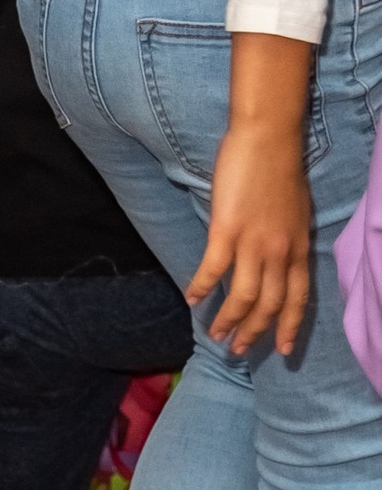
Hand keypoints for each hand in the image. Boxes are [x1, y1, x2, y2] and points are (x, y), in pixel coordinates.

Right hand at [191, 115, 312, 355]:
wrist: (268, 139)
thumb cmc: (281, 168)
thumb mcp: (297, 213)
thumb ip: (289, 240)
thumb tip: (280, 258)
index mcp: (299, 248)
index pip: (298, 299)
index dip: (289, 327)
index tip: (283, 350)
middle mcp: (280, 252)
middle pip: (269, 305)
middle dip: (253, 332)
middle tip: (238, 349)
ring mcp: (253, 243)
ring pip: (243, 296)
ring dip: (228, 319)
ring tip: (215, 334)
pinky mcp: (226, 230)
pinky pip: (212, 269)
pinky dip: (201, 286)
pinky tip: (191, 297)